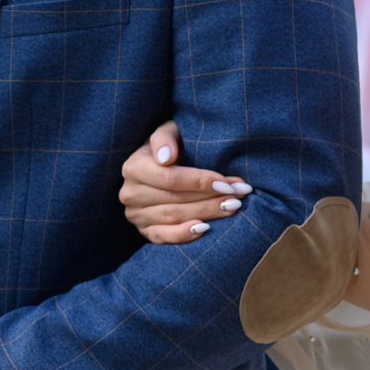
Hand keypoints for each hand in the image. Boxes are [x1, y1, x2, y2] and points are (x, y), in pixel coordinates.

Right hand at [118, 120, 253, 242]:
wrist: (160, 165)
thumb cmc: (171, 146)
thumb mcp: (168, 132)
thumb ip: (164, 139)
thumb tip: (165, 158)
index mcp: (133, 167)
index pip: (170, 179)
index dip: (200, 182)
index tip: (228, 183)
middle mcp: (130, 193)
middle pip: (175, 200)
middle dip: (211, 198)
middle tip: (240, 195)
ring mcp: (135, 215)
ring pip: (175, 218)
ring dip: (207, 214)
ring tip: (233, 207)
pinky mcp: (144, 231)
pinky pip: (163, 237)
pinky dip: (184, 235)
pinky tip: (206, 229)